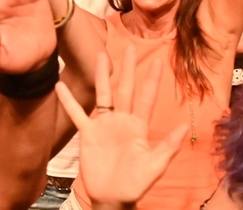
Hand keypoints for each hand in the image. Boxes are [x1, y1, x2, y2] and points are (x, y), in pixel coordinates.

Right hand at [55, 47, 187, 206]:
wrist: (112, 198)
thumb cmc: (136, 184)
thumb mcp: (154, 167)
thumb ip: (167, 147)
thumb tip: (182, 127)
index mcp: (139, 126)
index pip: (146, 98)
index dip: (152, 80)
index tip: (157, 60)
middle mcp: (122, 121)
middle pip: (125, 89)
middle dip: (127, 68)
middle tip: (129, 47)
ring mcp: (104, 125)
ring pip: (102, 94)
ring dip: (101, 75)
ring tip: (99, 55)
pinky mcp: (87, 133)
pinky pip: (76, 113)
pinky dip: (68, 100)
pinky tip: (59, 86)